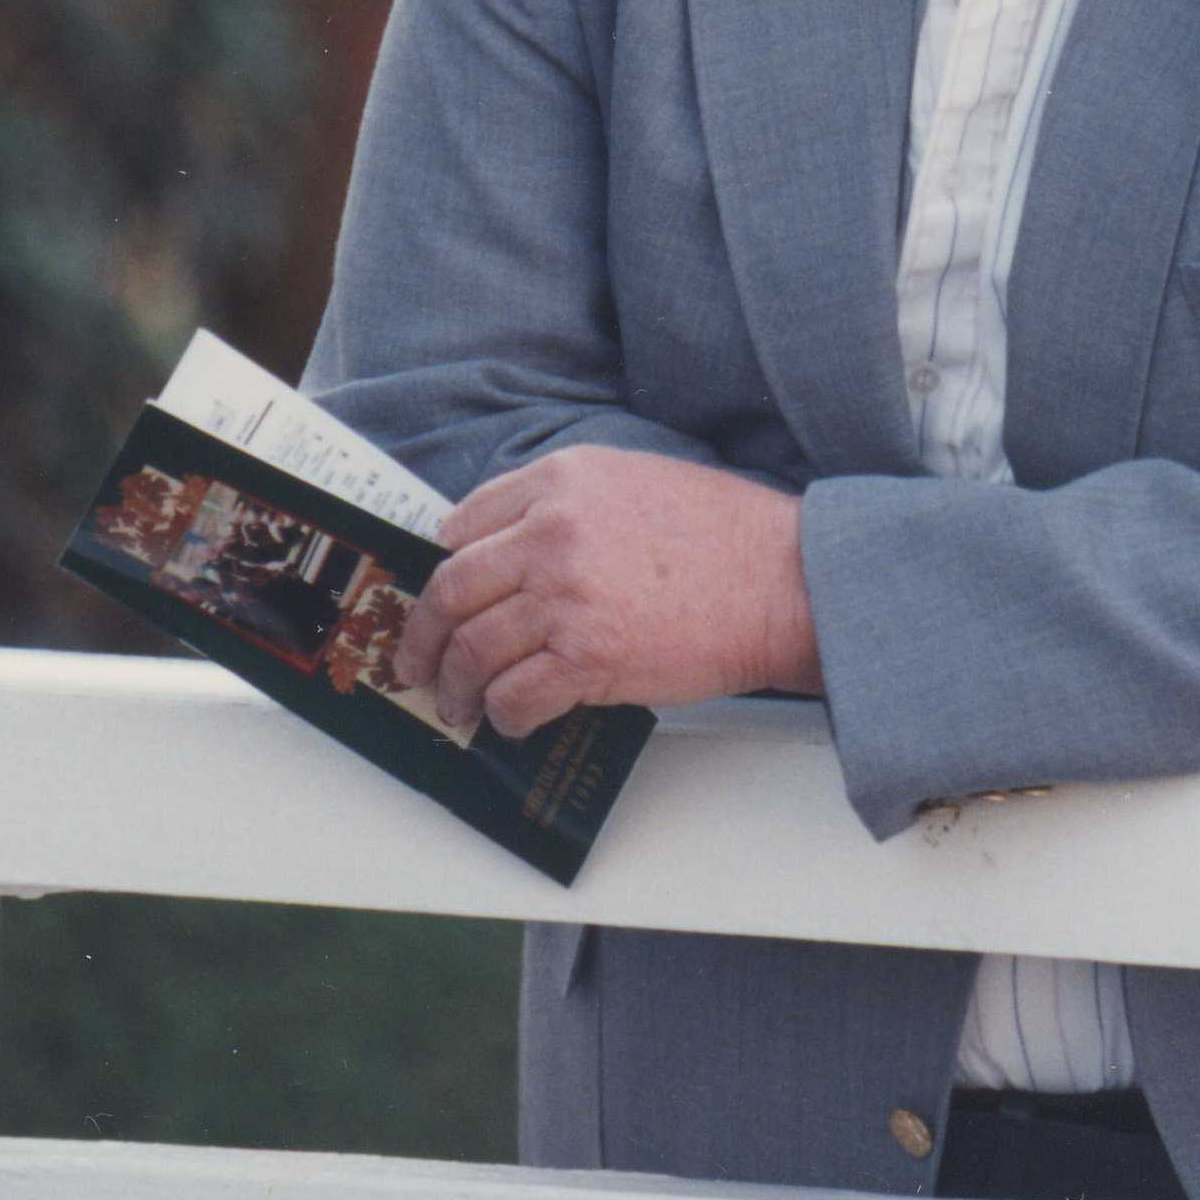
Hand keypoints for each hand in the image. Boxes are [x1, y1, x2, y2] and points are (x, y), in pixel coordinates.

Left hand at [394, 446, 822, 736]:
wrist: (782, 580)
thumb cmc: (722, 535)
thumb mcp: (633, 481)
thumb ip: (568, 505)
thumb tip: (511, 553)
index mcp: (562, 479)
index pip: (464, 523)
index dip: (443, 568)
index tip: (438, 597)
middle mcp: (553, 532)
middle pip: (452, 588)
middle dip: (424, 635)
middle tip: (417, 661)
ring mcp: (566, 595)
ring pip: (473, 648)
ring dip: (456, 686)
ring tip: (458, 704)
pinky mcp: (587, 656)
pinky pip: (515, 694)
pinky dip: (503, 715)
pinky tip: (510, 720)